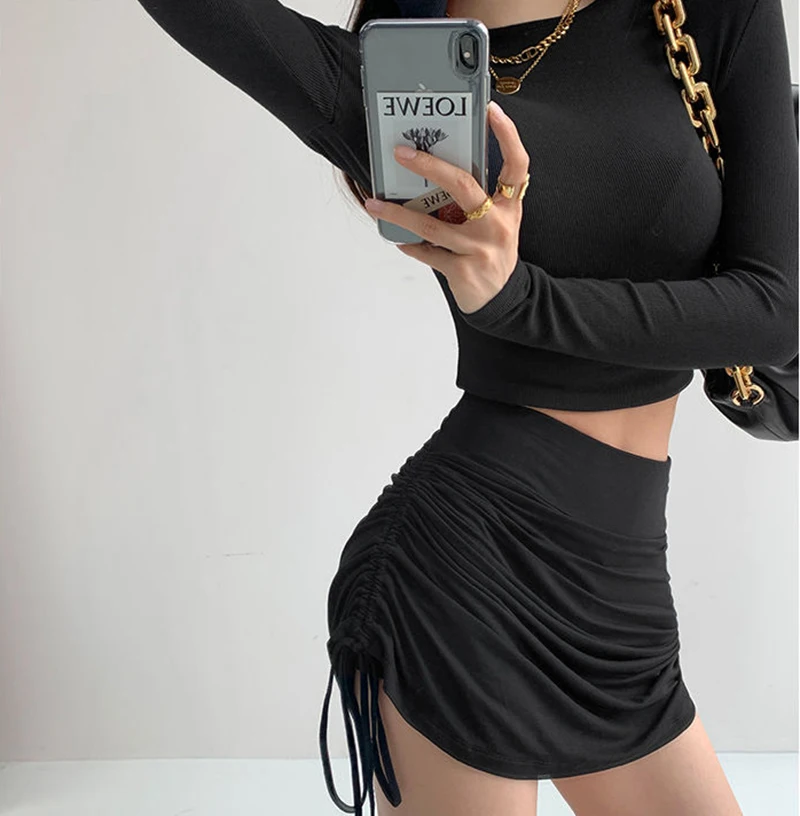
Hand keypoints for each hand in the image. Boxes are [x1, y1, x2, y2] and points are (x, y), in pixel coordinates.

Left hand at [364, 100, 529, 314]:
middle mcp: (497, 224)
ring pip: (431, 225)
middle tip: (402, 152)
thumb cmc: (492, 252)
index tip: (491, 110)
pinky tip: (398, 238)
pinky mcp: (463, 270)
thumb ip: (479, 200)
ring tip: (374, 204)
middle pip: (463, 185)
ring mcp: (480, 249)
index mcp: (509, 207)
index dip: (507, 136)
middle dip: (429, 165)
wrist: (501, 300)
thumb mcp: (498, 223)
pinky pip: (428, 252)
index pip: (516, 165)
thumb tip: (435, 173)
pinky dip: (410, 245)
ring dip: (398, 213)